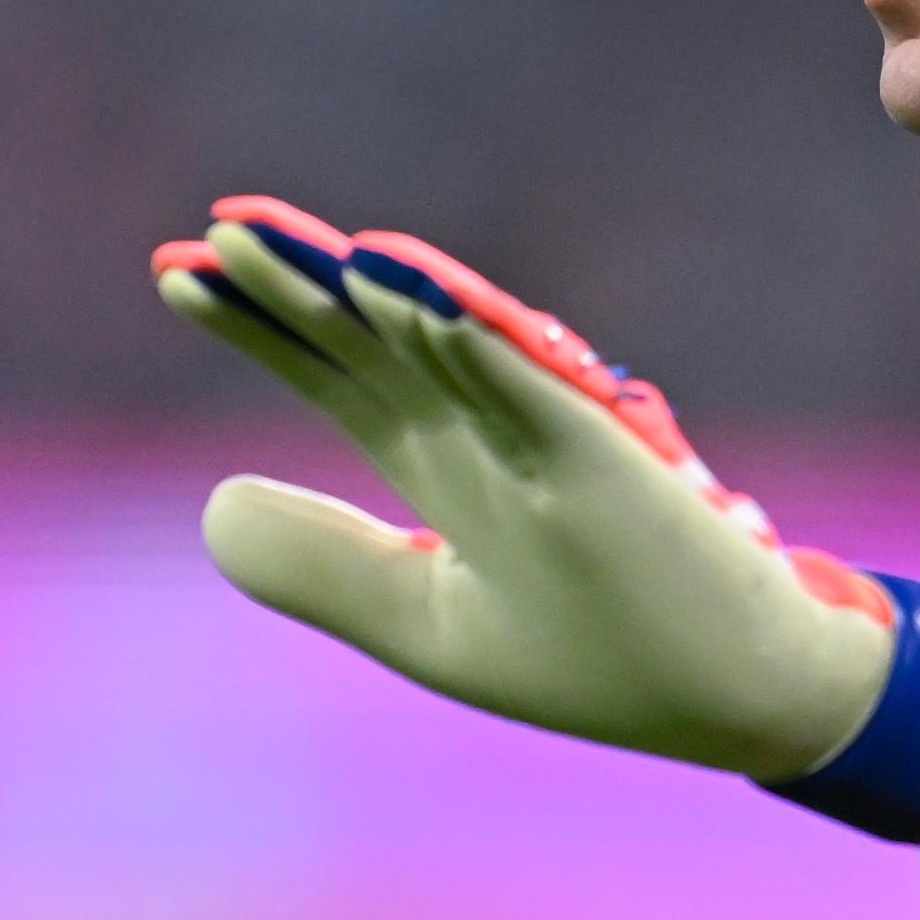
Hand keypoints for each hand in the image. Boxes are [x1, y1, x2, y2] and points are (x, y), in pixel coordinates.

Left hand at [152, 196, 895, 778]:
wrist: (749, 693)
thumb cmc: (601, 650)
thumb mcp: (428, 621)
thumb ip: (325, 565)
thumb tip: (208, 502)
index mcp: (447, 465)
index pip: (335, 369)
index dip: (258, 321)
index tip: (170, 273)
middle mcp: (493, 431)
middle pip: (376, 336)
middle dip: (293, 281)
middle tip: (209, 227)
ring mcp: (553, 438)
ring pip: (445, 339)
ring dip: (372, 284)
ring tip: (291, 241)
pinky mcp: (609, 463)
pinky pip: (528, 385)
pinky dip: (467, 333)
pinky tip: (403, 284)